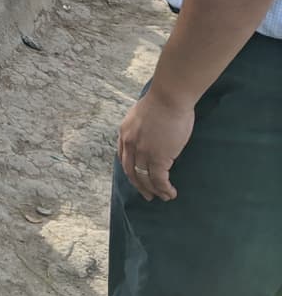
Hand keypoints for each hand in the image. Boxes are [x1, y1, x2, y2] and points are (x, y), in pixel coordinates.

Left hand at [116, 86, 194, 201]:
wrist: (169, 98)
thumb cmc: (162, 102)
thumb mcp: (141, 115)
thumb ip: (141, 128)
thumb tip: (149, 135)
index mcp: (124, 133)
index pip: (123, 157)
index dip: (131, 170)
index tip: (138, 178)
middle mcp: (130, 144)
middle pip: (131, 171)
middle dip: (140, 185)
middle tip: (148, 195)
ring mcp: (143, 152)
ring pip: (145, 178)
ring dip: (154, 191)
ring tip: (163, 197)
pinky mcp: (158, 158)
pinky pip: (159, 180)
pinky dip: (164, 189)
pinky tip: (170, 193)